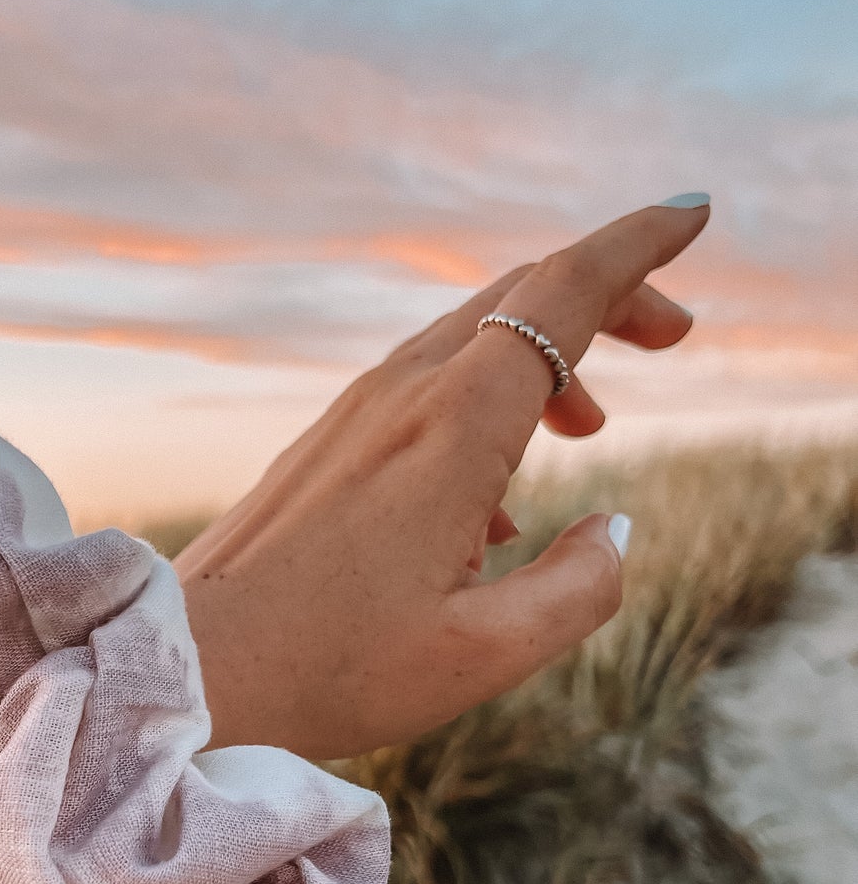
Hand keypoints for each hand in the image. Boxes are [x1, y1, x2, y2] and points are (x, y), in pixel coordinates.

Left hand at [178, 198, 709, 759]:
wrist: (190, 669)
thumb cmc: (331, 669)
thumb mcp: (485, 654)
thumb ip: (579, 590)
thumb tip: (616, 531)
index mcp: (454, 429)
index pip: (564, 292)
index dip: (638, 246)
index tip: (693, 214)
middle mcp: (402, 397)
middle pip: (521, 298)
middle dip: (607, 298)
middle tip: (674, 337)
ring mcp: (355, 415)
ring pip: (471, 340)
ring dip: (547, 359)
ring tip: (592, 430)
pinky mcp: (326, 444)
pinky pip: (425, 388)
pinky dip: (488, 405)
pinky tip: (495, 509)